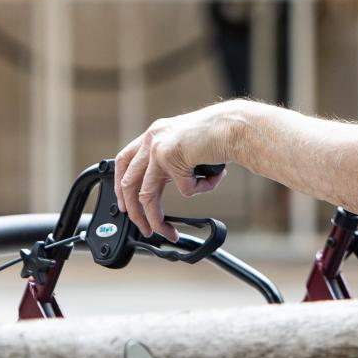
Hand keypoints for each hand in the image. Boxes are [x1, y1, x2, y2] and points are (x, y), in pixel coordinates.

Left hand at [113, 100, 242, 239]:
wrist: (236, 126)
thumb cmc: (220, 135)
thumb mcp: (187, 145)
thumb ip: (172, 160)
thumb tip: (164, 185)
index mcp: (155, 134)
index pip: (124, 161)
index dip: (121, 185)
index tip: (125, 204)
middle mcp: (153, 139)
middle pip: (128, 182)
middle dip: (134, 211)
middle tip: (143, 228)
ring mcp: (159, 148)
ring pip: (147, 195)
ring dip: (156, 219)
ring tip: (168, 232)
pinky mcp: (171, 158)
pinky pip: (185, 190)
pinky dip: (201, 188)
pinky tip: (213, 178)